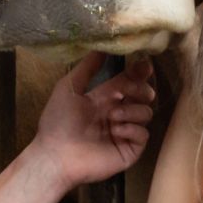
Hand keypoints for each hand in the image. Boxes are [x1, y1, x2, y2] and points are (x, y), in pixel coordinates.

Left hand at [28, 54, 155, 189]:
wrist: (56, 155)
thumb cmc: (58, 122)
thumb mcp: (69, 87)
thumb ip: (87, 67)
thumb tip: (102, 46)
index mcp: (104, 99)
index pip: (128, 82)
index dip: (138, 73)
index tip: (144, 66)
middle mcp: (117, 114)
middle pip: (142, 96)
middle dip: (140, 90)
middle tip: (128, 92)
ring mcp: (124, 133)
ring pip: (146, 113)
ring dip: (132, 110)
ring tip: (113, 117)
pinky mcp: (129, 150)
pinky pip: (143, 134)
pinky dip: (132, 129)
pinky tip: (117, 130)